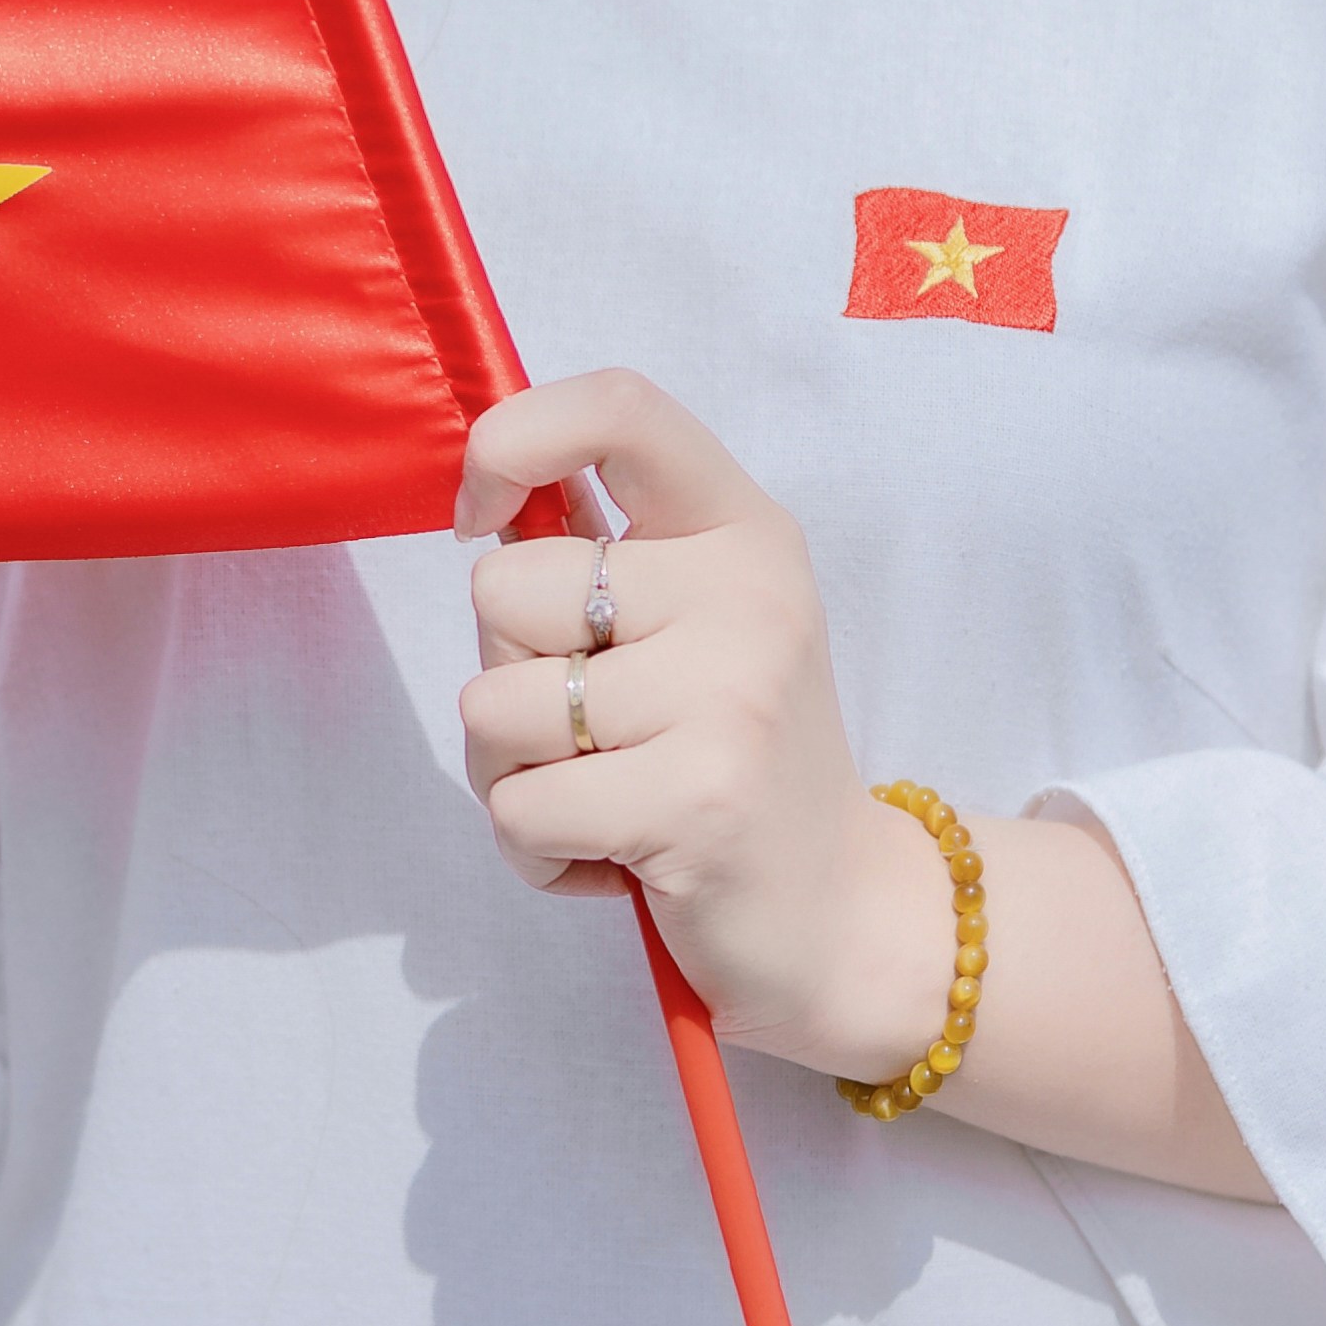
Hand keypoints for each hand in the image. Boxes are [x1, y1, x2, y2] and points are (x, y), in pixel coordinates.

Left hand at [454, 370, 955, 1082]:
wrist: (844, 916)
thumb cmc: (731, 758)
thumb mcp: (696, 625)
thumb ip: (601, 557)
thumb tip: (483, 504)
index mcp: (743, 530)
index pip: (620, 408)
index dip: (512, 442)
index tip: (481, 516)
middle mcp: (746, 594)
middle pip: (503, 587)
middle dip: (507, 672)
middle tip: (592, 731)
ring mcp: (729, 695)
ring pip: (492, 705)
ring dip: (513, 776)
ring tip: (602, 797)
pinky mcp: (696, 799)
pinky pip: (519, 809)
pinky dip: (536, 852)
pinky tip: (613, 857)